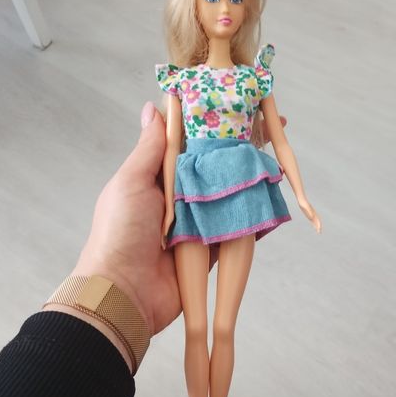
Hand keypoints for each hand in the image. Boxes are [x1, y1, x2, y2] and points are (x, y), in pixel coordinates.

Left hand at [70, 103, 288, 337]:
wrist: (124, 294)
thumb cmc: (120, 233)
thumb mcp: (131, 183)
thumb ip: (149, 148)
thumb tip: (153, 107)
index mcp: (156, 178)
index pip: (189, 142)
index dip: (212, 124)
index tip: (237, 103)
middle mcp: (178, 197)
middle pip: (213, 168)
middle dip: (239, 149)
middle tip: (272, 126)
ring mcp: (195, 224)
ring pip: (228, 196)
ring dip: (249, 180)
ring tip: (276, 158)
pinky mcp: (208, 250)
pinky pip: (233, 230)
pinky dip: (250, 217)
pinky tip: (270, 199)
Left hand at [298, 197, 321, 232]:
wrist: (302, 200)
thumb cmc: (303, 204)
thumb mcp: (306, 208)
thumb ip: (310, 212)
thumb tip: (312, 217)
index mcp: (313, 213)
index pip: (317, 220)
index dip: (318, 225)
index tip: (319, 229)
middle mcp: (313, 214)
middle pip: (317, 221)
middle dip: (319, 226)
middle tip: (319, 232)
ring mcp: (311, 214)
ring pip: (315, 221)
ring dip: (317, 225)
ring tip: (318, 230)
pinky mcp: (308, 214)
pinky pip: (312, 220)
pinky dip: (314, 223)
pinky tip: (314, 225)